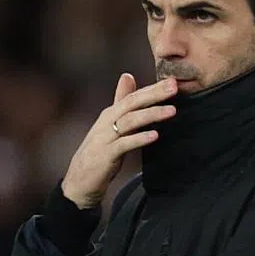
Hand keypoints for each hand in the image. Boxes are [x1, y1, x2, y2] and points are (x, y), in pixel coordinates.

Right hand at [61, 74, 177, 208]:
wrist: (80, 179)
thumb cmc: (99, 150)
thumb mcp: (110, 124)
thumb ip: (120, 101)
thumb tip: (127, 76)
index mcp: (111, 113)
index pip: (133, 96)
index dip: (152, 88)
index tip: (173, 81)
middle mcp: (107, 121)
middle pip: (132, 104)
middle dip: (154, 95)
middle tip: (174, 87)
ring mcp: (105, 138)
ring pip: (129, 121)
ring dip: (151, 114)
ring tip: (171, 110)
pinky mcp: (106, 154)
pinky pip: (124, 144)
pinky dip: (139, 138)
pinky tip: (154, 135)